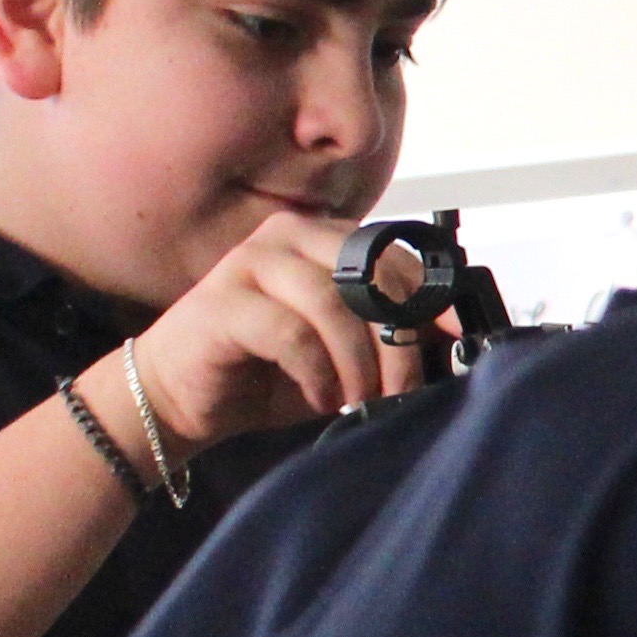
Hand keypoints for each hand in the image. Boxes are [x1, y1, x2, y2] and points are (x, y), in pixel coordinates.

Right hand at [127, 210, 428, 458]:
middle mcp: (290, 237)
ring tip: (358, 399)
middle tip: (401, 389)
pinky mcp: (223, 300)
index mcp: (325, 239)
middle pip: (373, 275)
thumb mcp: (345, 357)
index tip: (456, 338)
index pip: (396, 255)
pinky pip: (292, 331)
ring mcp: (252, 262)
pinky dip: (317, 371)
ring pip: (335, 302)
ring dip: (358, 362)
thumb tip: (452, 344)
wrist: (180, 398)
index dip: (431, 298)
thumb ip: (389, 339)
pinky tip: (318, 396)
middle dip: (398, 340)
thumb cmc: (266, 373)